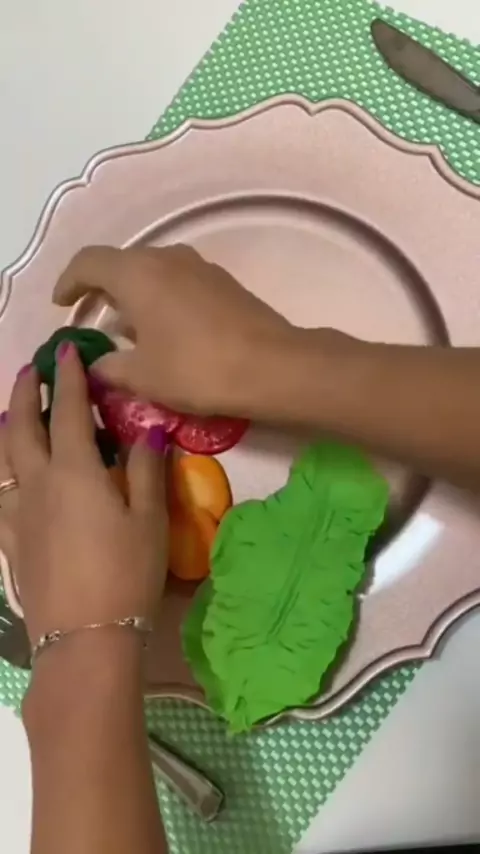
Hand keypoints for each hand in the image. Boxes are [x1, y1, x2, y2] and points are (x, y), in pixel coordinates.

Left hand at [3, 343, 166, 643]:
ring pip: (1, 461)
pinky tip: (7, 480)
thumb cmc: (127, 574)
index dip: (67, 379)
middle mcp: (38, 484)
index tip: (66, 351)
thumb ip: (147, 469)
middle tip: (30, 370)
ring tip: (10, 417)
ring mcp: (18, 515)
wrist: (85, 637)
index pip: (65, 411)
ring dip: (6, 430)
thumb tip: (148, 429)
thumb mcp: (149, 519)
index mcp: (74, 472)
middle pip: (21, 428)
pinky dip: (0, 474)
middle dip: (24, 393)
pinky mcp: (10, 543)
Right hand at [53, 245, 298, 417]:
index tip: (61, 304)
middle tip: (90, 318)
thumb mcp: (143, 376)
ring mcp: (198, 266)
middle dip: (100, 289)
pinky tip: (166, 332)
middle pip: (121, 264)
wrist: (273, 366)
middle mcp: (166, 257)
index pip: (88, 262)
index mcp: (136, 273)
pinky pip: (177, 282)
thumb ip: (110, 367)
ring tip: (127, 331)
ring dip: (133, 295)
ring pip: (152, 272)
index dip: (68, 281)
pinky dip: (160, 300)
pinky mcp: (223, 282)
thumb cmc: (198, 368)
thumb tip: (97, 364)